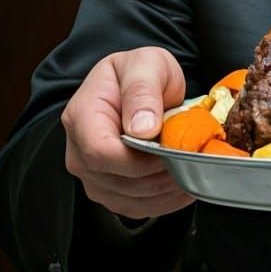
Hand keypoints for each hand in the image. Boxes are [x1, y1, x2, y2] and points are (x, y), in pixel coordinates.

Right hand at [62, 47, 195, 219]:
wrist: (141, 82)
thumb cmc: (141, 70)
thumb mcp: (146, 64)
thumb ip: (142, 91)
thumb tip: (142, 129)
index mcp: (82, 115)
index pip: (100, 152)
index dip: (137, 159)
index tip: (168, 149)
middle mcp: (79, 149)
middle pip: (114, 180)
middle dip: (156, 175)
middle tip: (190, 160)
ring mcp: (91, 172)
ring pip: (126, 199)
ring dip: (163, 191)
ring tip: (191, 171)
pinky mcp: (109, 187)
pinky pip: (134, 206)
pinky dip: (162, 201)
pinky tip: (183, 185)